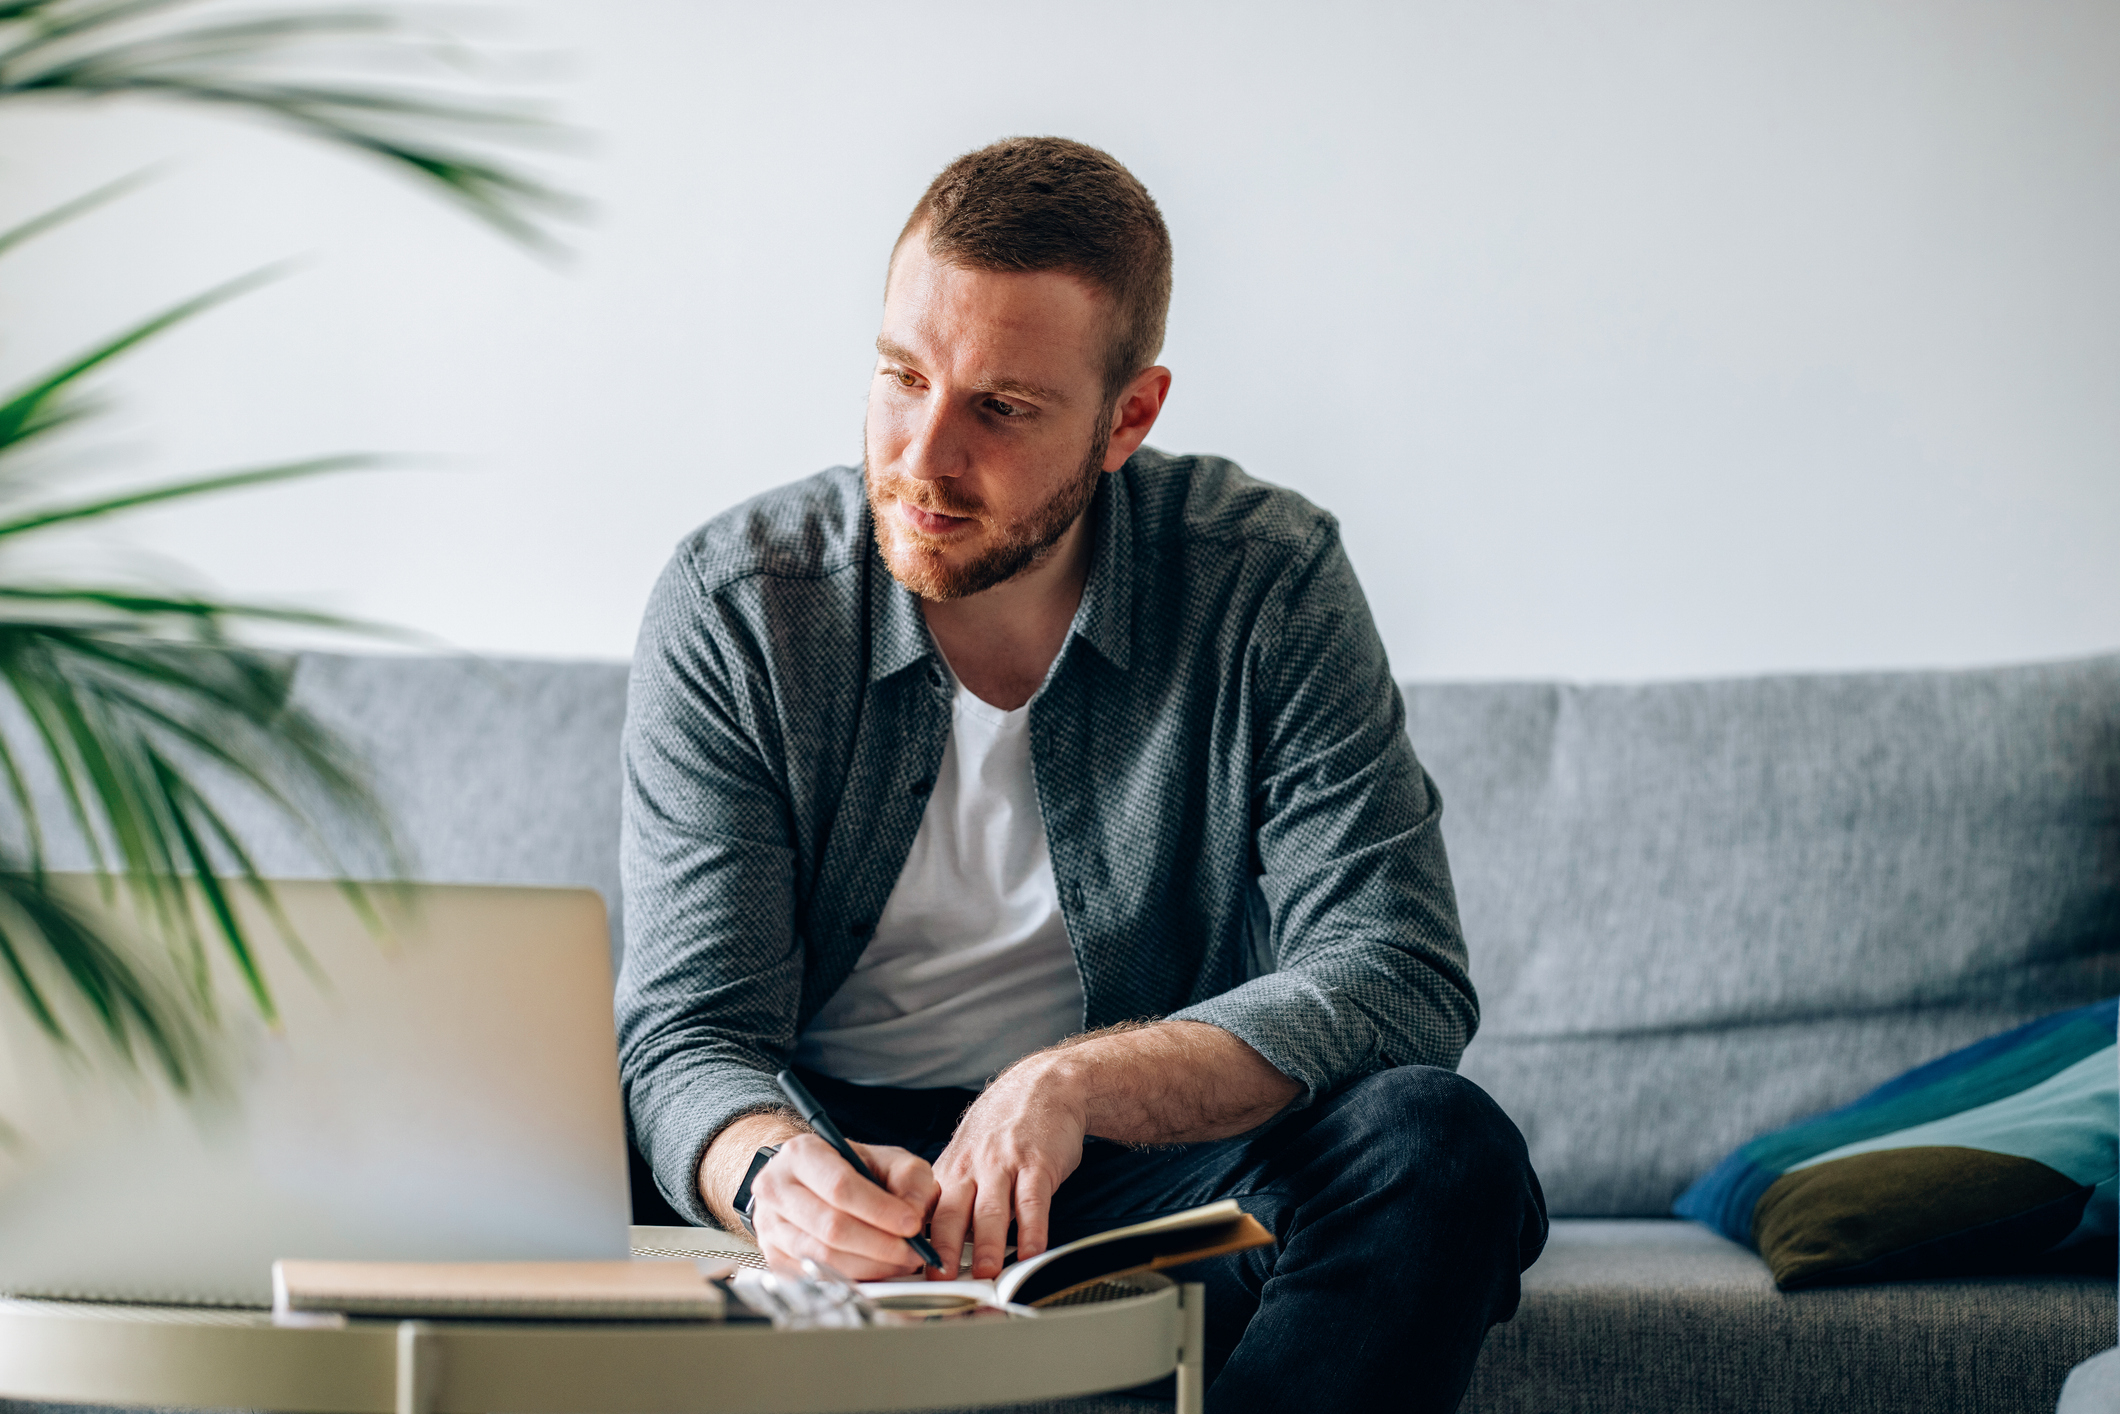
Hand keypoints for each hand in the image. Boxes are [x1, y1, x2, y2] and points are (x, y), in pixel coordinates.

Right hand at [749, 1133, 939, 1279]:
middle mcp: (776, 1189)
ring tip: (901, 1262)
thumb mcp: (887, 1159)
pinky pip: (816, 1279)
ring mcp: (770, 1227)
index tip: (912, 1224)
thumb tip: (913, 1212)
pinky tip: (877, 1271)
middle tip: (913, 1252)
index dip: (879, 1210)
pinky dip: (853, 1280)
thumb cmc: (852, 1170)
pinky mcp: (774, 1258)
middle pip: (831, 1228)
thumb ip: (909, 1178)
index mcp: (801, 1154)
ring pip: (824, 1258)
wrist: (812, 1182)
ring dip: (870, 1266)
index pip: (840, 1187)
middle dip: (880, 1245)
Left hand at [929, 1055, 1085, 1278]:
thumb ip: (956, 1194)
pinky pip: (1033, 1201)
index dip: (919, 1244)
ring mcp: (1004, 1164)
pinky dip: (1032, 1230)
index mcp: (951, 1171)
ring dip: (987, 1246)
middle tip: (941, 1282)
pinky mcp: (1037, 1163)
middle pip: (951, 1213)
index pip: (927, 1213)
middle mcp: (972, 1167)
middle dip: (944, 1250)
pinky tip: (1031, 1252)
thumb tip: (940, 1243)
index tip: (914, 1273)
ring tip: (986, 1274)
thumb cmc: (1005, 1127)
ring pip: (991, 1210)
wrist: (1045, 1085)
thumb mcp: (969, 1153)